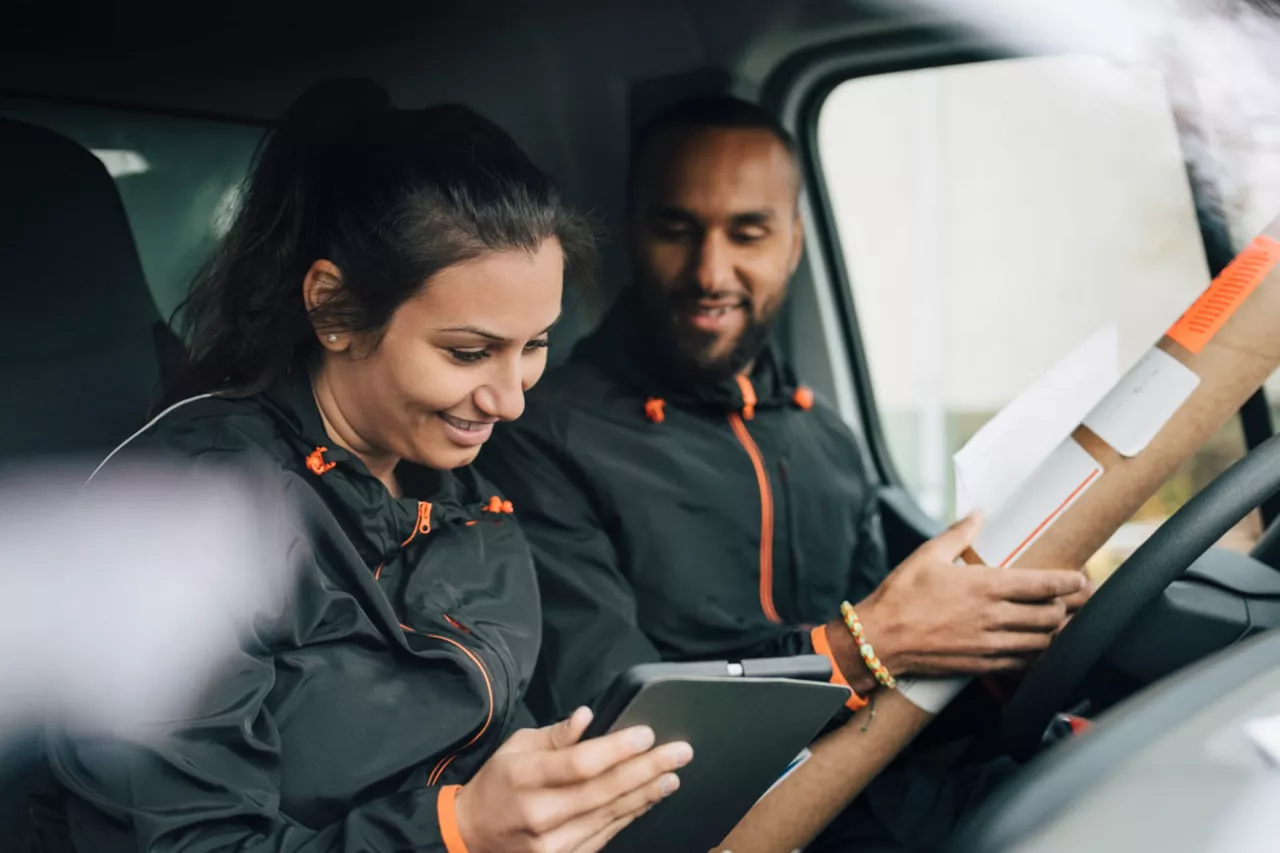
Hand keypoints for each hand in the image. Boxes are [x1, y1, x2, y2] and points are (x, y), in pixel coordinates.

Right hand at [453, 707, 693, 852]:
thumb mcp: (517, 747)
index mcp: (524, 777)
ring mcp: (552, 843)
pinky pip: (606, 834)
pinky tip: (649, 798)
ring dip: (646, 794)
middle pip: (603, 791)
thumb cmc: (499, 783)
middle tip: (680, 753)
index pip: (580, 763)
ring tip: (672, 776)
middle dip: (647, 770)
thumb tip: (588, 716)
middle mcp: (540, 813)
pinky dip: (630, 814)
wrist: (473, 834)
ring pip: (610, 815)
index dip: (617, 749)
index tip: (647, 734)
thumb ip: (556, 735)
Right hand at [830, 512, 1085, 684]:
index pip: (1043, 584)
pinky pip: (1023, 662)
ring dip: (1056, 631)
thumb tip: (978, 513)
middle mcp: (993, 616)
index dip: (1070, 582)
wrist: (881, 638)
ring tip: (1061, 622)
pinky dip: (1036, 654)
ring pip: (1042, 641)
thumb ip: (959, 532)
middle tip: (1077, 601)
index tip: (1082, 579)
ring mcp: (990, 643)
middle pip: (1050, 614)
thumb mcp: (928, 555)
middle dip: (1069, 607)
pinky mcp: (982, 664)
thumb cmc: (901, 595)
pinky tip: (1036, 646)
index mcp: (985, 585)